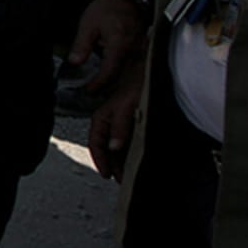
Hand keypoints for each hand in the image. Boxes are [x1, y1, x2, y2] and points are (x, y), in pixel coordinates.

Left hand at [68, 0, 141, 92]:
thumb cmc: (107, 9)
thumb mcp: (88, 24)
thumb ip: (81, 44)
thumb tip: (74, 62)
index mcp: (120, 44)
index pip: (111, 70)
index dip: (100, 84)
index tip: (89, 91)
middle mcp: (134, 51)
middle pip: (125, 78)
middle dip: (112, 92)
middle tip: (97, 99)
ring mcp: (141, 52)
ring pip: (134, 77)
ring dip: (121, 89)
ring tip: (107, 98)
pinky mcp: (143, 53)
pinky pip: (137, 71)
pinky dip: (128, 81)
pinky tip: (119, 88)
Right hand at [87, 48, 146, 179]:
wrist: (151, 67)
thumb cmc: (138, 81)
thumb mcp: (128, 106)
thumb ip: (120, 127)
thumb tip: (114, 147)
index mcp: (103, 116)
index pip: (96, 143)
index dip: (100, 160)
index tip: (106, 175)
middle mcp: (110, 119)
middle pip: (107, 147)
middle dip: (112, 164)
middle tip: (120, 179)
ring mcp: (121, 119)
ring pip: (117, 144)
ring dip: (121, 159)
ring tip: (128, 172)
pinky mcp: (132, 118)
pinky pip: (127, 139)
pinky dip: (129, 150)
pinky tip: (136, 157)